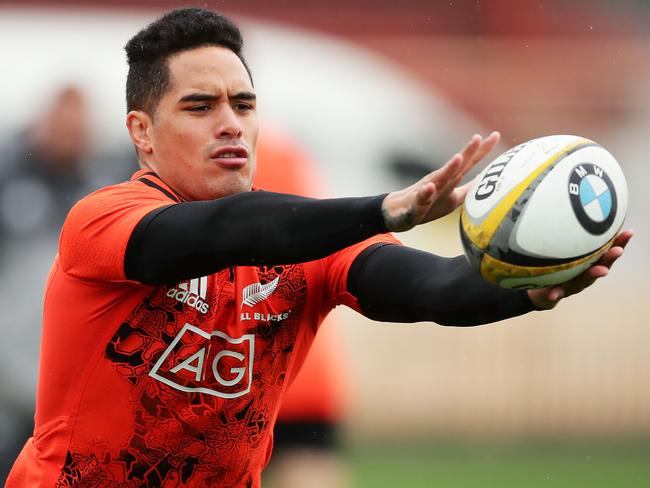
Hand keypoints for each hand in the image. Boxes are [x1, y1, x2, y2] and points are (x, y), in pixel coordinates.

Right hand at [382, 132, 500, 231]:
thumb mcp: (452, 199)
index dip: (483, 150)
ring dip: (449, 169)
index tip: (496, 134)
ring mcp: (428, 191)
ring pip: (440, 179)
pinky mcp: (416, 204)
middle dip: (468, 152)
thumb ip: (467, 189)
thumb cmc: (426, 205)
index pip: (470, 163)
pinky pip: (421, 198)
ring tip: (458, 158)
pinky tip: (429, 187)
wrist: (396, 213)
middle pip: (457, 167)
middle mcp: (440, 182)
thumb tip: (483, 179)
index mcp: (450, 180)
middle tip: (479, 137)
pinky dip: (426, 193)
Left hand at [527, 230, 632, 309]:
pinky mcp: (557, 293)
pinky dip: (555, 293)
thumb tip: (575, 209)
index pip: (606, 252)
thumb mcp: (564, 251)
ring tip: (601, 270)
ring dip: (592, 275)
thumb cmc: (558, 268)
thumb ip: (570, 236)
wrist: (545, 293)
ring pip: (583, 281)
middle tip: (618, 251)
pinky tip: (553, 295)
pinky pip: (555, 293)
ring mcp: (572, 285)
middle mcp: (585, 275)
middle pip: (601, 266)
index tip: (629, 232)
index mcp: (589, 264)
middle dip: (609, 258)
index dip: (619, 243)